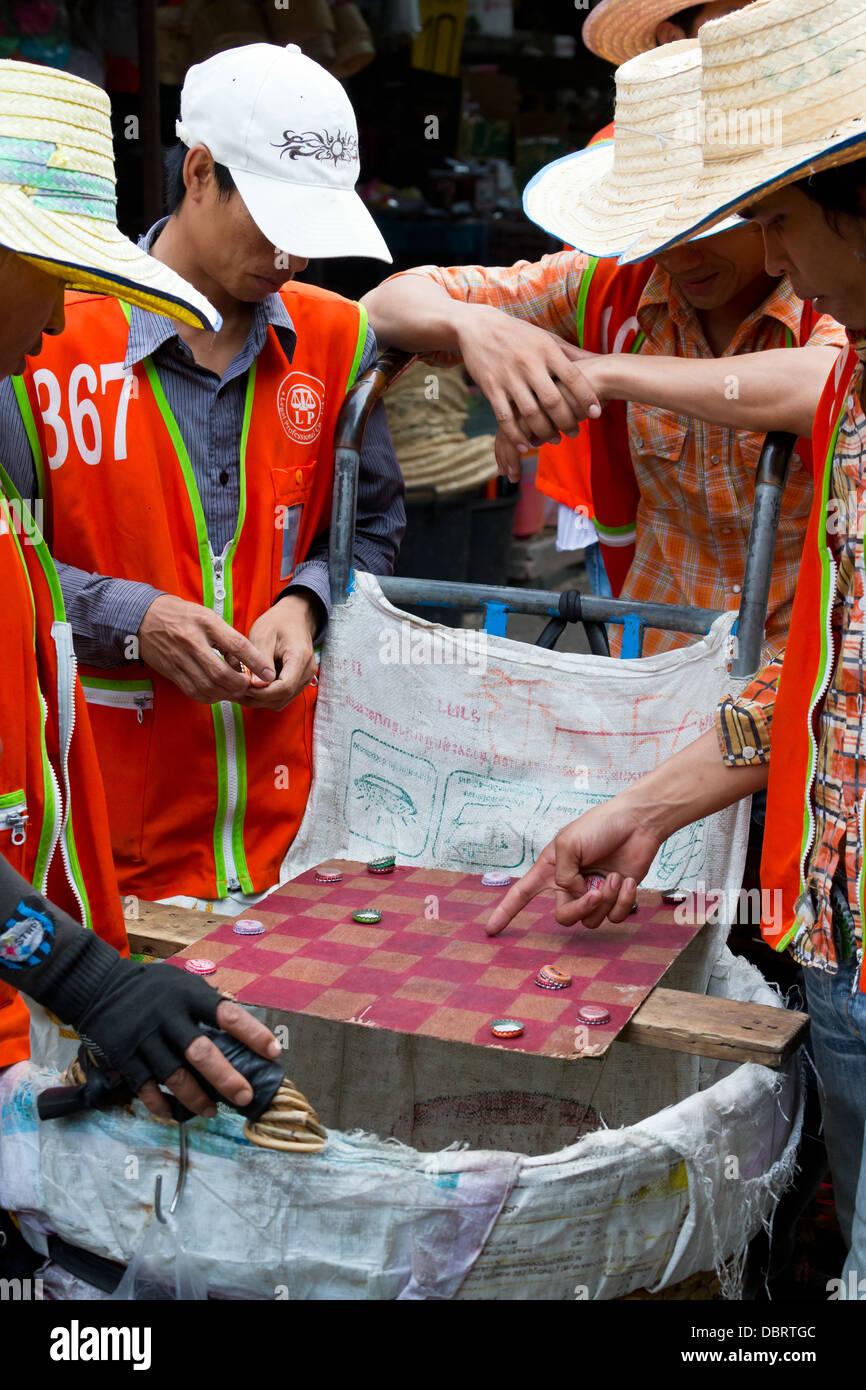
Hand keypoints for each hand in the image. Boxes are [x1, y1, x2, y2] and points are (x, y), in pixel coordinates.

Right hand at [73, 955, 281, 1119]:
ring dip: (197, 1099)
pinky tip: (175, 1115)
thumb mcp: (181, 983)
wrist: (99, 986)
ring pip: (175, 1077)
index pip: (228, 1015)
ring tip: (213, 1110)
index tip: (274, 1053)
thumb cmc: (152, 987)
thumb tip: (241, 1028)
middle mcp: (169, 1017)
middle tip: (245, 1097)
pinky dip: (161, 1105)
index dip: (253, 1034)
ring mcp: (145, 1039)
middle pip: (202, 1053)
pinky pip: (146, 1088)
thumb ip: (207, 1003)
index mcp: (189, 996)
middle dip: (227, 1078)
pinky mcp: (125, 1057)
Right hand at [138, 593, 274, 703]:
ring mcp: (180, 660)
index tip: (270, 674)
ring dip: (227, 693)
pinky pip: (195, 692)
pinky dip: (211, 697)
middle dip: (240, 684)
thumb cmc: (181, 616)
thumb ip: (228, 637)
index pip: (237, 645)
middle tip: (249, 684)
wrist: (144, 618)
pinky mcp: (172, 673)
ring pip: (208, 687)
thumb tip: (246, 662)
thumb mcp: (208, 616)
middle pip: (221, 673)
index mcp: (205, 623)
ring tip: (235, 689)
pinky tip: (218, 692)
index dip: (256, 662)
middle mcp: (192, 643)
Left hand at [237, 593, 319, 710]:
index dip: (262, 692)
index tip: (242, 687)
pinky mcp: (297, 682)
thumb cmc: (277, 623)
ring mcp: (304, 679)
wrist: (293, 617)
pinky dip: (265, 696)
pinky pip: (281, 697)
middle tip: (234, 691)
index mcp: (300, 658)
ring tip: (239, 689)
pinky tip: (250, 688)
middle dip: (257, 698)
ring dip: (259, 700)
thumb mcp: (263, 636)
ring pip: (281, 701)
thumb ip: (260, 661)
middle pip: (282, 698)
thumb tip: (255, 686)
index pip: (284, 687)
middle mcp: (306, 672)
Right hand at [455, 307, 601, 472]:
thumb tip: (599, 361)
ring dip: (545, 432)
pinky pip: (505, 418)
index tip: (596, 414)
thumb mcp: (545, 338)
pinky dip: (516, 435)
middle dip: (567, 421)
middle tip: (575, 433)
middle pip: (552, 400)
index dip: (586, 397)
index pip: (572, 377)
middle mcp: (528, 364)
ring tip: (555, 440)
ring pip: (530, 413)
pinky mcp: (491, 388)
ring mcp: (508, 377)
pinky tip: (526, 446)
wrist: (478, 326)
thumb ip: (570, 353)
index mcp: (546, 350)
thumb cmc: (518, 334)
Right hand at [485, 795, 661, 936]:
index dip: (506, 912)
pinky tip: (626, 881)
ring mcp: (593, 893)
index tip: (490, 930)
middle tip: (595, 891)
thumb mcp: (568, 843)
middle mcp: (570, 885)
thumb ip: (563, 875)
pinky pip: (614, 918)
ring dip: (605, 899)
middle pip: (563, 916)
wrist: (638, 823)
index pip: (522, 894)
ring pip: (590, 920)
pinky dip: (623, 901)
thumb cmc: (600, 826)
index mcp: (551, 869)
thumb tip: (574, 896)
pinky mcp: (616, 898)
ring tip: (613, 876)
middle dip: (579, 908)